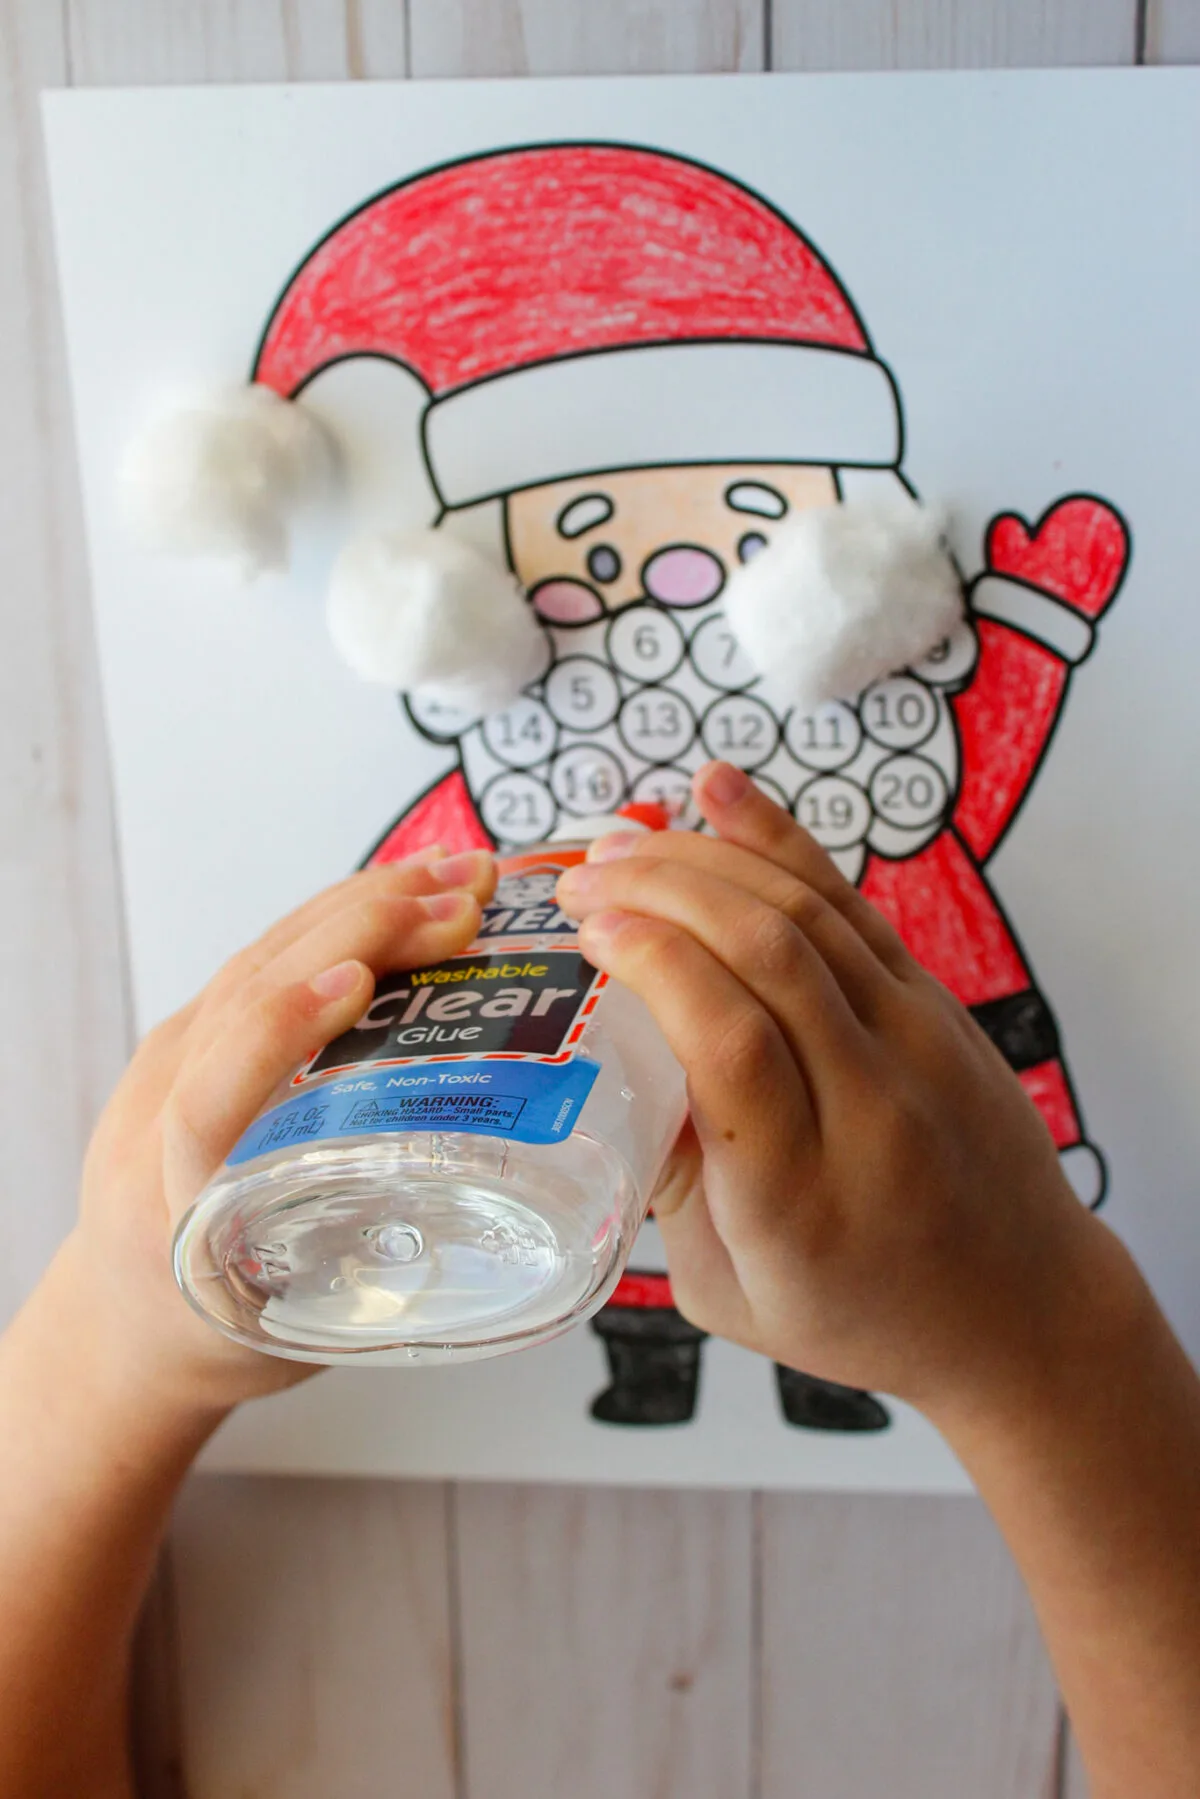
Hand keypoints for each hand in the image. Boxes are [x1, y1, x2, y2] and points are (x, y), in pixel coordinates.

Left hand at [71, 849, 495, 1412]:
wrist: (121, 1318)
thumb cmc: (213, 1332)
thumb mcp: (294, 1334)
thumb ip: (373, 1288)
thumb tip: (491, 1233)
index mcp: (176, 1202)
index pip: (207, 1098)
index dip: (276, 1032)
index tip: (352, 987)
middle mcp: (158, 1113)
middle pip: (243, 995)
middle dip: (356, 931)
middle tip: (461, 901)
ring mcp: (170, 1059)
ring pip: (258, 959)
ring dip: (361, 905)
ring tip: (456, 877)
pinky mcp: (192, 1031)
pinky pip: (266, 956)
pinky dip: (340, 914)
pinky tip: (406, 889)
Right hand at [557, 764, 1115, 1414]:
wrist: (1020, 1307)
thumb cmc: (861, 1311)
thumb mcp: (729, 1292)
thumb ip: (666, 1186)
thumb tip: (606, 1063)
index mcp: (800, 1197)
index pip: (733, 1044)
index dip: (655, 964)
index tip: (589, 929)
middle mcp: (870, 1107)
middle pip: (769, 956)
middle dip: (661, 891)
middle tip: (583, 875)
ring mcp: (917, 1044)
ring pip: (809, 914)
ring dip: (708, 858)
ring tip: (626, 839)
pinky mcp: (937, 1004)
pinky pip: (851, 905)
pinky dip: (781, 842)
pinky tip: (721, 795)